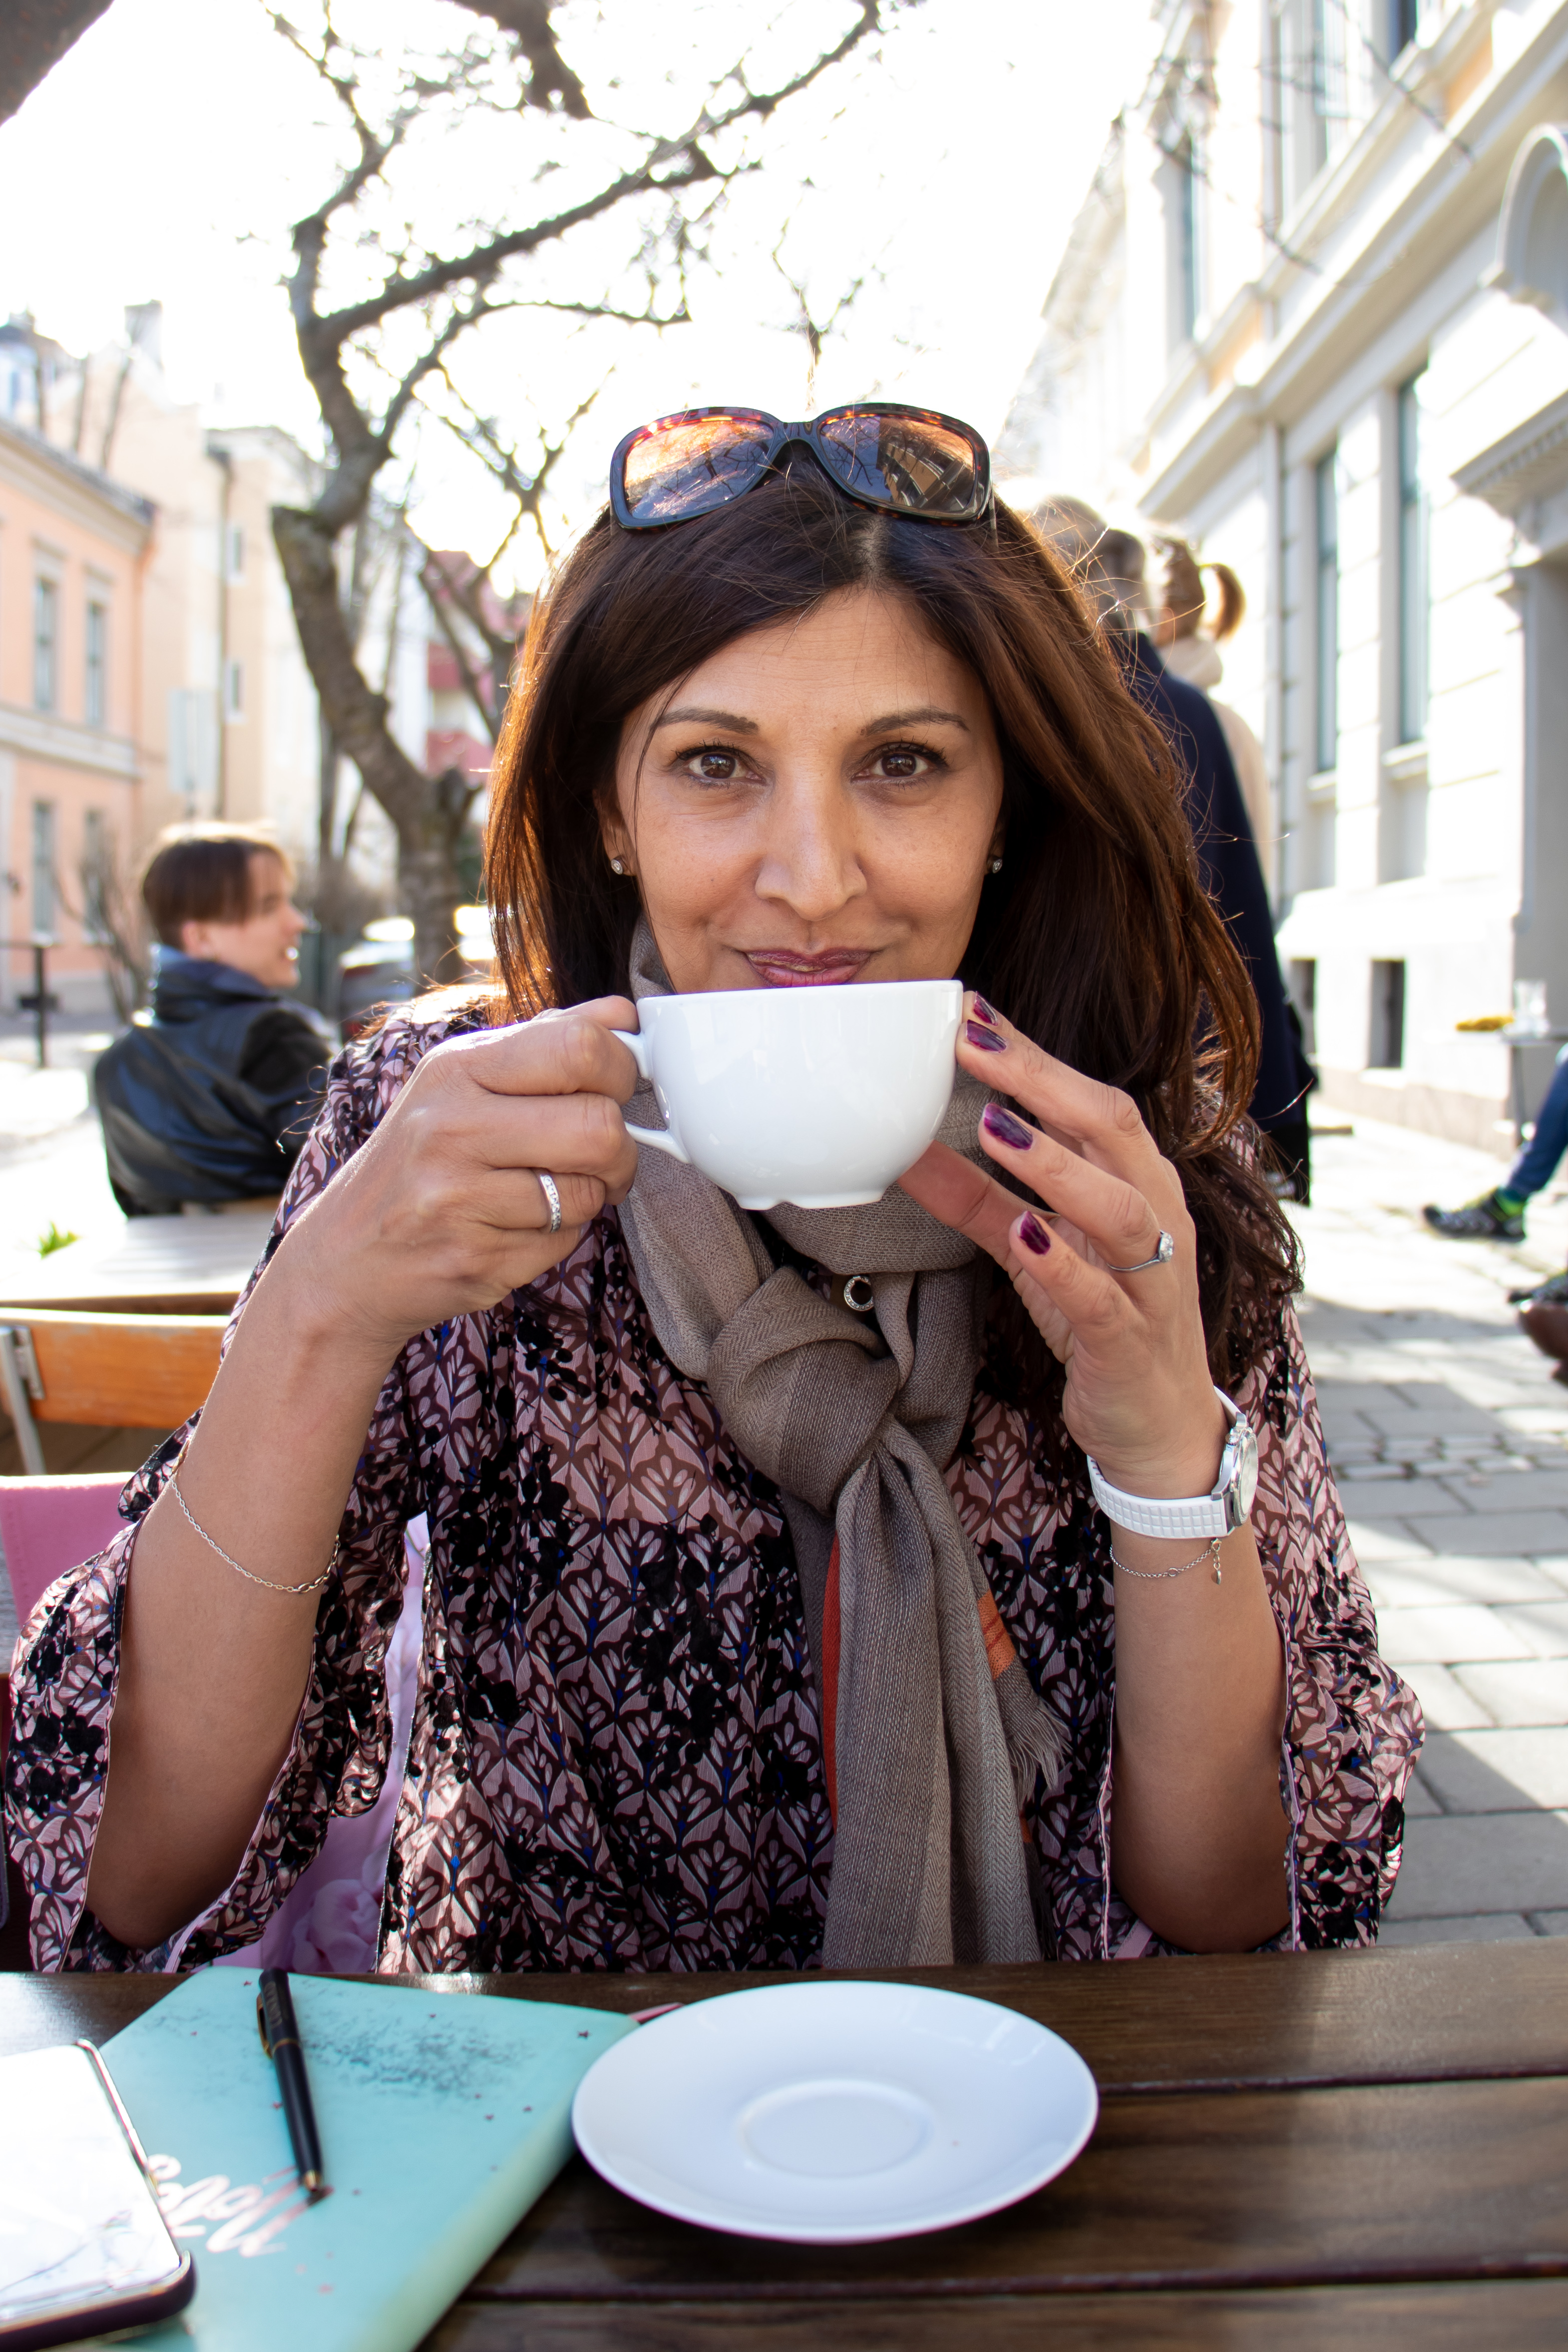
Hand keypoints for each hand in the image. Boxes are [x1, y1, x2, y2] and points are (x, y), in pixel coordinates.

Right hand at [277, 999, 642, 1362]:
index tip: (617, 1089)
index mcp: (456, 1068)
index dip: (622, 1069)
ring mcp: (458, 1198)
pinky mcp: (473, 1260)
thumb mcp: (464, 1082)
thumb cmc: (419, 1162)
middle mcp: (451, 1127)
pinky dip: (558, 1238)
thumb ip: (545, 1043)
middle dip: (621, 1148)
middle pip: (598, 1125)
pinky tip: (517, 1229)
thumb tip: (623, 1015)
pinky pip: (563, 1242)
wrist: (346, 1256)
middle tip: (606, 1157)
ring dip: (590, 1197)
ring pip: (588, 1191)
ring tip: (552, 1193)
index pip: (579, 1045)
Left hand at [897, 995, 1225, 1499]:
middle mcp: (1155, 1216)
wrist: (1158, 1424)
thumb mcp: (1031, 1249)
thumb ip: (976, 1198)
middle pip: (1112, 1130)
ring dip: (1056, 1165)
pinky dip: (1064, 1265)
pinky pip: (1103, 1297)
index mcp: (1135, 1182)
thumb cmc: (1100, 1318)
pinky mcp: (1132, 1340)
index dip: (1033, 1057)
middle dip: (1041, 1083)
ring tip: (994, 1130)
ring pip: (1120, 1207)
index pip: (1088, 1100)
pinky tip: (1025, 1237)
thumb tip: (907, 1149)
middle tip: (973, 1046)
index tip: (972, 1014)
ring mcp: (1151, 1279)